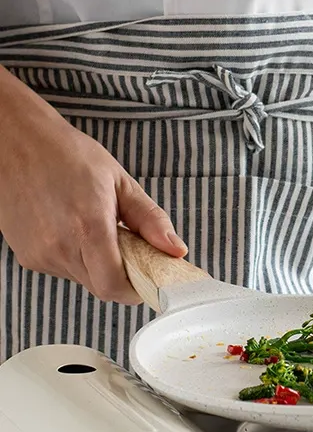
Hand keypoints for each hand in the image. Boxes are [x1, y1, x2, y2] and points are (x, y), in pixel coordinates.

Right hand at [0, 70, 186, 303]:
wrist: (16, 143)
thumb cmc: (68, 155)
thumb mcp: (120, 182)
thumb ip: (151, 220)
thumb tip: (176, 250)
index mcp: (88, 227)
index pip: (115, 286)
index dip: (138, 288)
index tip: (152, 276)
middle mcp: (59, 247)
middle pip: (102, 287)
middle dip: (124, 276)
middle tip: (132, 250)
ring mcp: (39, 254)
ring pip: (84, 280)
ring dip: (100, 267)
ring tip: (99, 231)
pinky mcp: (27, 257)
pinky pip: (64, 271)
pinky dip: (79, 260)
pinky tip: (76, 231)